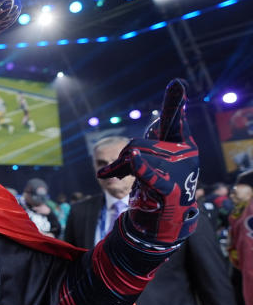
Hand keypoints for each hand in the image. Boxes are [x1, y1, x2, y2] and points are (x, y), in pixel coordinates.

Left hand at [97, 79, 199, 246]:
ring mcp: (179, 170)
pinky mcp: (169, 189)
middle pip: (140, 142)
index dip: (174, 102)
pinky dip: (143, 168)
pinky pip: (152, 175)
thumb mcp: (150, 160)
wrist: (165, 221)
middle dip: (125, 155)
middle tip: (127, 168)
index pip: (173, 120)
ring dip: (120, 167)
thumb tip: (134, 148)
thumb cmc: (157, 186)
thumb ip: (143, 146)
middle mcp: (183, 153)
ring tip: (122, 178)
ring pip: (136, 155)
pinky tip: (136, 160)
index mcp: (181, 143)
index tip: (176, 83)